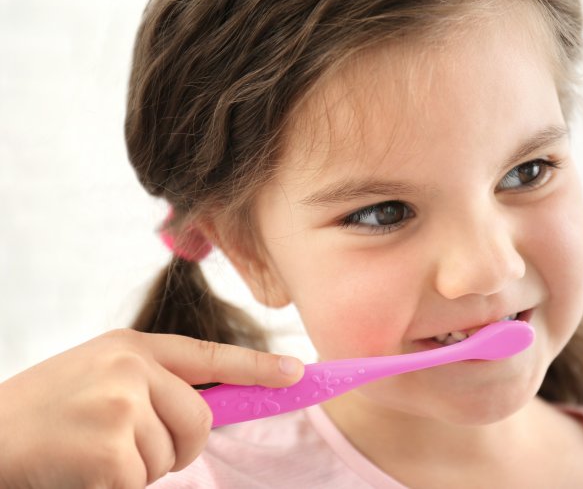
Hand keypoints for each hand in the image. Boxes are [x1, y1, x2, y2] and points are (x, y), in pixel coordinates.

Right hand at [0, 329, 303, 487]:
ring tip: (92, 454)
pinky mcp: (109, 449)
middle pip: (201, 421)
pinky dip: (118, 487)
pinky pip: (142, 482)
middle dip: (181, 448)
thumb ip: (153, 386)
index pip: (208, 356)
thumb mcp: (100, 379)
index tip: (298, 372)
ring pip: (172, 456)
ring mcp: (120, 405)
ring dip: (140, 470)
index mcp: (130, 348)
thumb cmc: (45, 414)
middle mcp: (130, 368)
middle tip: (136, 453)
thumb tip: (210, 412)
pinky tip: (80, 471)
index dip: (256, 367)